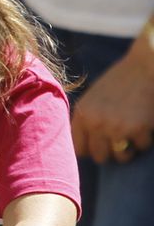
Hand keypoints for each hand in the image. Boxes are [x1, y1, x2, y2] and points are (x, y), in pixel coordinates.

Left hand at [72, 46, 153, 163]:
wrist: (143, 67)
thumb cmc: (119, 82)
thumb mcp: (93, 98)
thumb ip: (88, 120)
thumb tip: (85, 148)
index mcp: (82, 114)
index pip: (79, 149)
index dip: (91, 150)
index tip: (101, 146)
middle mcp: (95, 123)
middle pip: (99, 157)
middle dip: (111, 152)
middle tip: (120, 140)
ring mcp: (115, 127)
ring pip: (121, 158)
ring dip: (129, 149)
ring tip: (132, 132)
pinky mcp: (137, 129)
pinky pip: (141, 146)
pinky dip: (145, 138)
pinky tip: (144, 122)